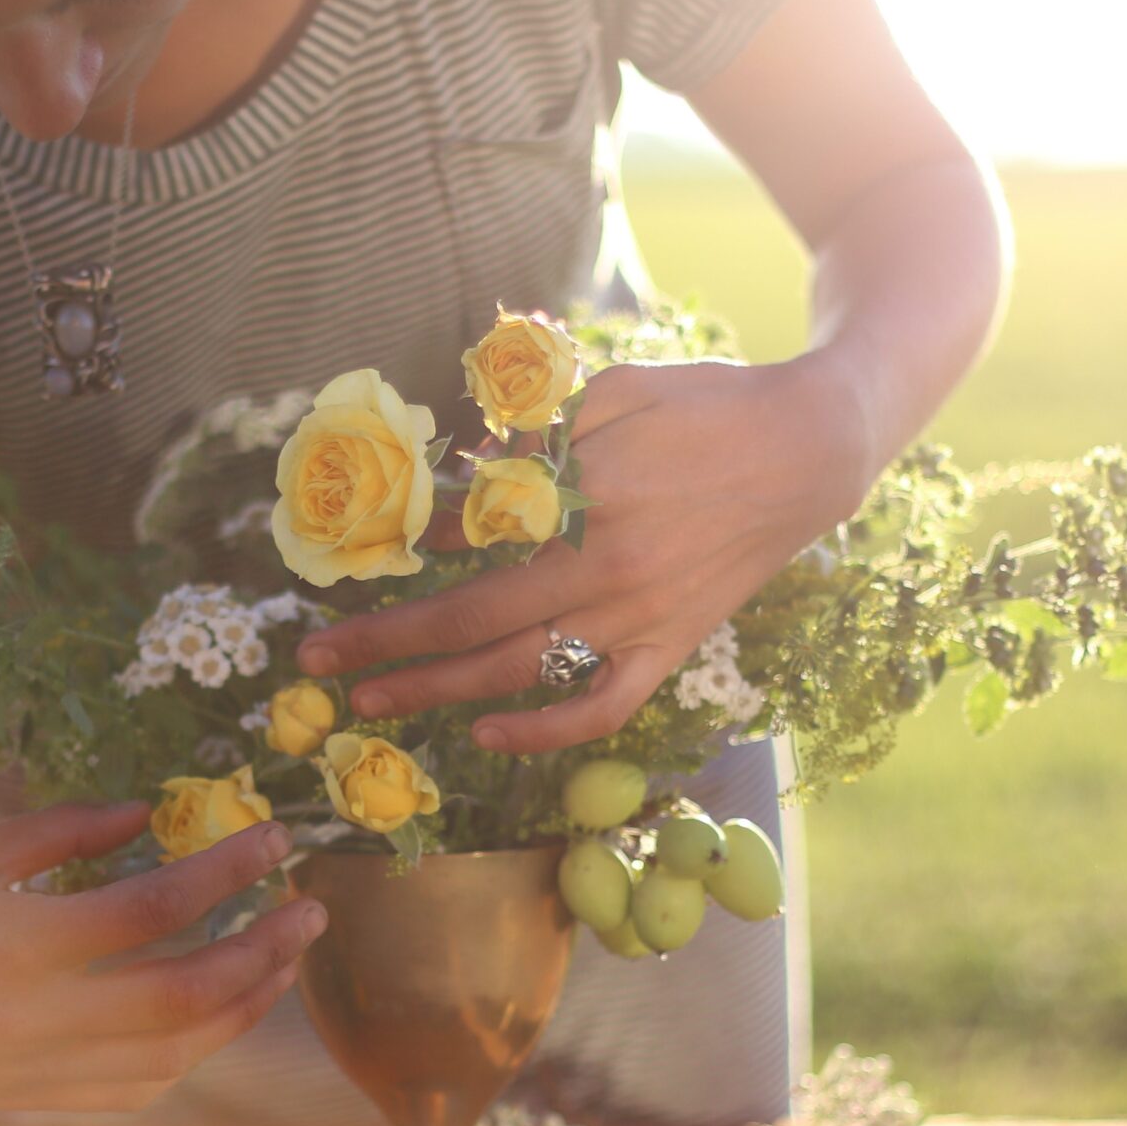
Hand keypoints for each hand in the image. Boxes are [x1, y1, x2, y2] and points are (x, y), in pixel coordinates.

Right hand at [0, 802, 323, 1112]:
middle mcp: (33, 1016)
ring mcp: (33, 1068)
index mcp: (19, 940)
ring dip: (241, 1010)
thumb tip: (159, 812)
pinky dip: (188, 1055)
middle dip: (261, 952)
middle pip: (182, 996)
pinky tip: (216, 1014)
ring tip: (281, 963)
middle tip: (309, 910)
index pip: (153, 909)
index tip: (273, 838)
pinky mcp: (28, 1095)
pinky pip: (133, 1090)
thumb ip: (72, 829)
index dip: (224, 872)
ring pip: (172, 1057)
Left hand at [296, 352, 874, 752]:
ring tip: (369, 704)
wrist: (810, 447)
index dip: (402, 556)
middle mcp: (606, 570)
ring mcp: (641, 617)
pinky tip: (486, 732)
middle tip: (316, 660)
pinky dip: (543, 731)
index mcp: (587, 499)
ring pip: (519, 671)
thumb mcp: (612, 393)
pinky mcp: (671, 646)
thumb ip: (534, 441)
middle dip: (385, 644)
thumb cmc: (706, 407)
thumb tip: (457, 484)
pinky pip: (601, 707)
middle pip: (472, 621)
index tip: (347, 568)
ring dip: (435, 692)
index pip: (466, 544)